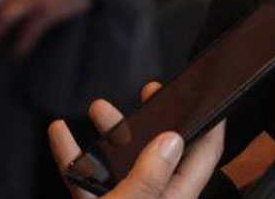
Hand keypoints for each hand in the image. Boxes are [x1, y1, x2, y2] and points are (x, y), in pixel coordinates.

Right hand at [49, 82, 224, 198]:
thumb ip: (150, 179)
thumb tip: (173, 140)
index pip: (204, 157)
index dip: (211, 124)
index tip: (213, 95)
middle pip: (162, 153)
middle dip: (154, 120)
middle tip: (151, 90)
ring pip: (122, 165)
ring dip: (109, 135)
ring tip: (99, 107)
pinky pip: (87, 183)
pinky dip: (74, 159)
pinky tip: (61, 136)